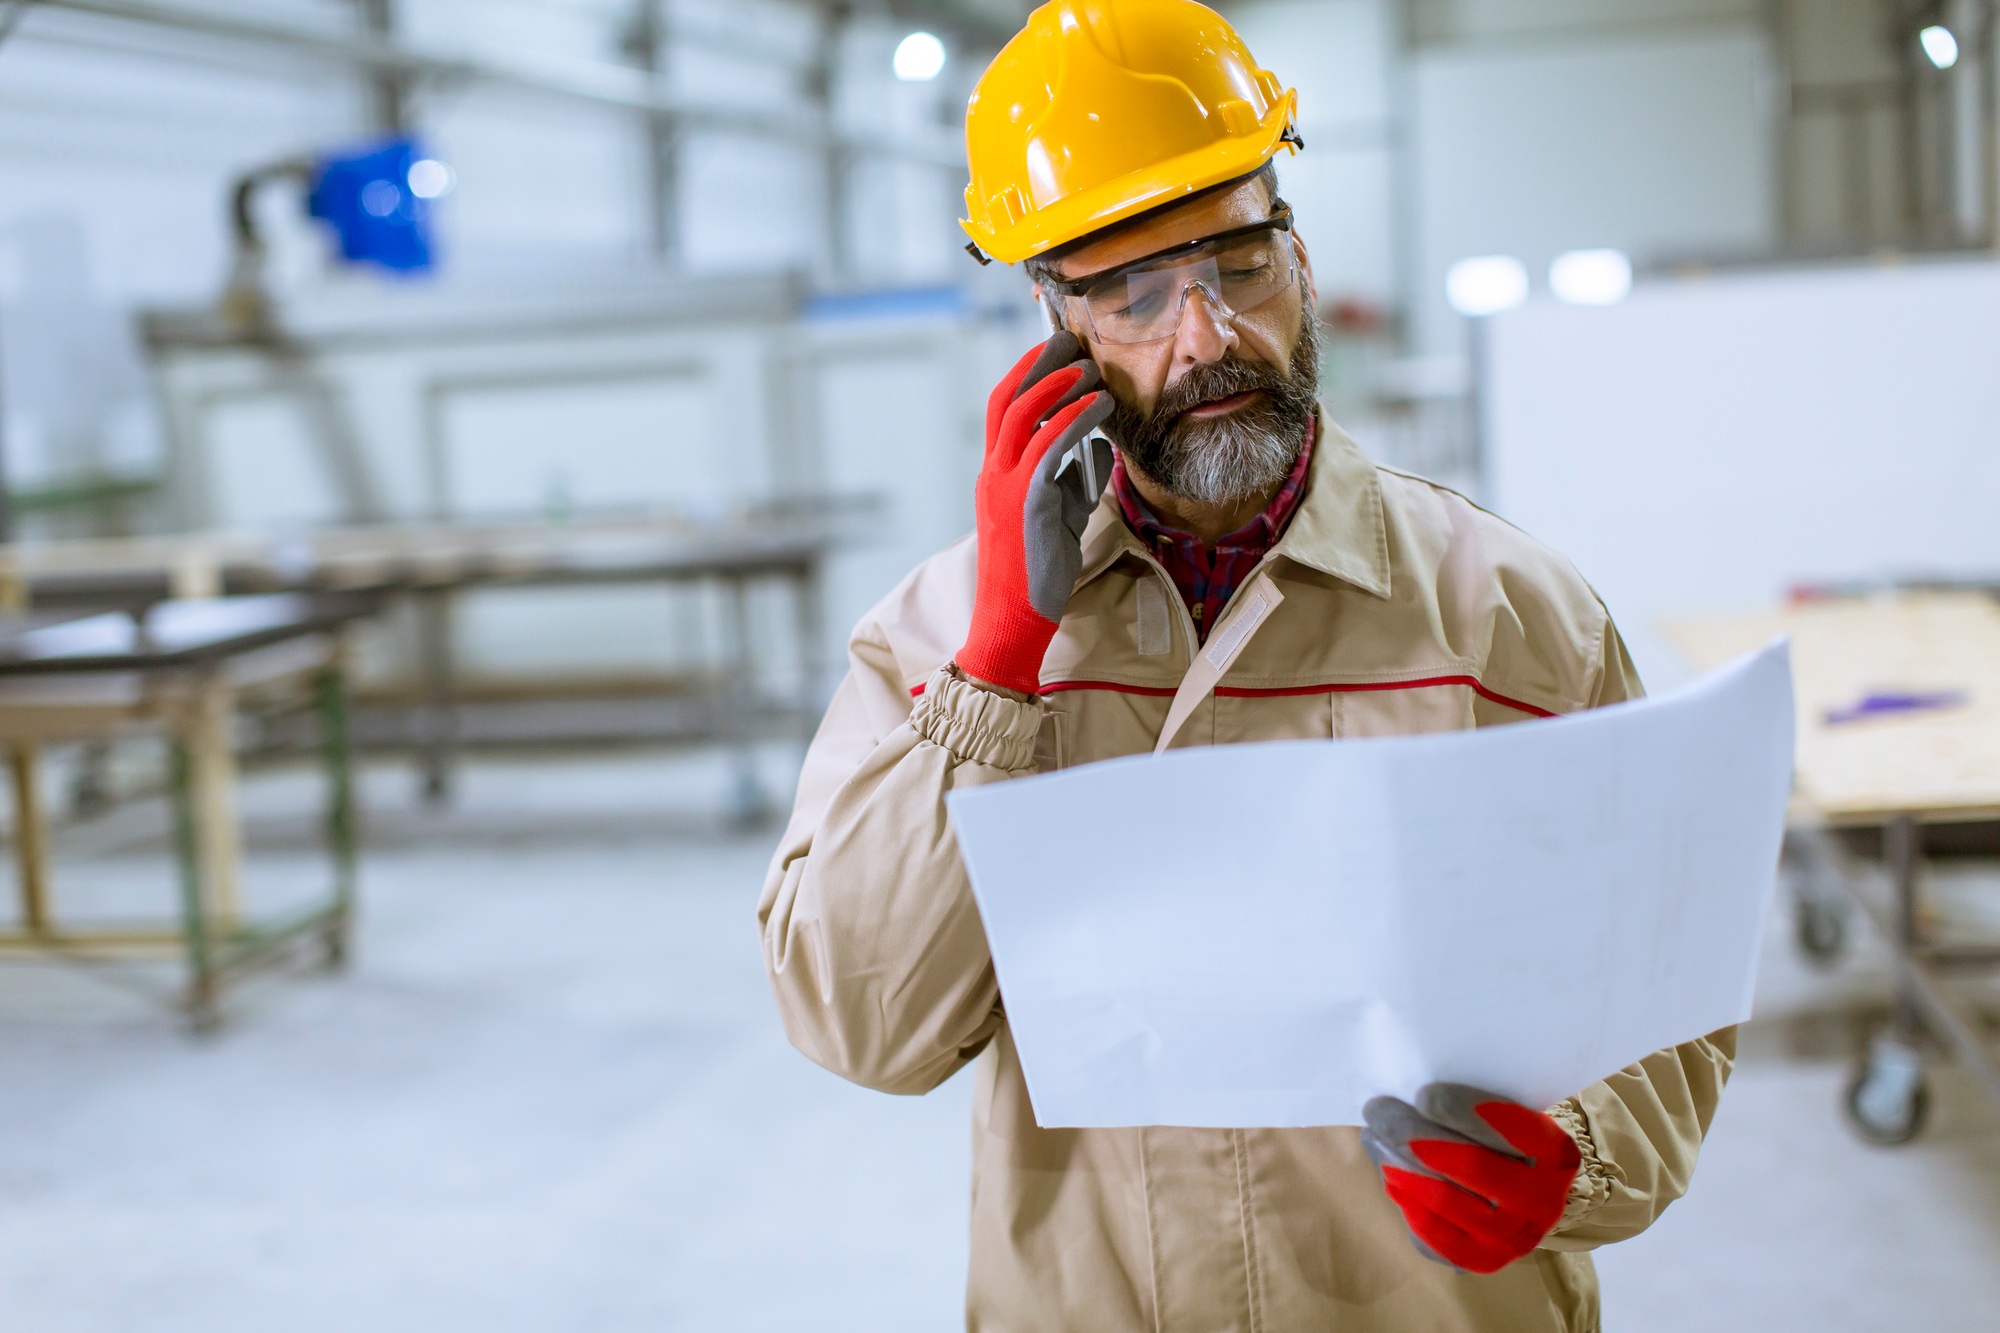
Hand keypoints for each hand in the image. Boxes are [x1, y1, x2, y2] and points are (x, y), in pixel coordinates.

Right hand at [956, 331, 1114, 695]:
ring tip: (1091, 369)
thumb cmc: (1039, 569)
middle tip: (1071, 341)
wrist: (1016, 618)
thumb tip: (1096, 444)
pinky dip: (1074, 419)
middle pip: (1006, 398)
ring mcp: (1004, 486)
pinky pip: (1049, 447)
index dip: (1027, 371)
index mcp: (995, 473)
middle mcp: (993, 472)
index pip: (1001, 406)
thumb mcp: (1062, 512)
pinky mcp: (1026, 503)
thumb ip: (1075, 477)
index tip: (1056, 349)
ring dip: (1060, 385)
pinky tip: (1100, 406)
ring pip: (1024, 415)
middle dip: (1038, 364)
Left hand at [1360, 1083, 1580, 1274]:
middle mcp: (1541, 1200)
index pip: (1510, 1128)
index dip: (1464, 1111)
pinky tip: (1390, 1175)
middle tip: (1378, 1110)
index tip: (1422, 1094)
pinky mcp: (1482, 1261)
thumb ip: (1472, 1107)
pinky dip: (1406, 1201)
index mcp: (1554, 1153)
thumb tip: (1408, 1097)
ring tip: (1374, 1138)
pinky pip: (1432, 1233)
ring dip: (1398, 1164)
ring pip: (1443, 1199)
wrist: (1524, 1201)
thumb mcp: (1508, 1117)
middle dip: (1415, 1133)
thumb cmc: (1504, 1143)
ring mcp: (1512, 1237)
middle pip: (1469, 1164)